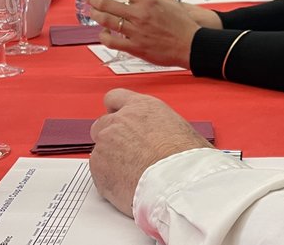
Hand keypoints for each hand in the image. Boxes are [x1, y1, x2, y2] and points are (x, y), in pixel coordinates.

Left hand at [83, 0, 199, 67]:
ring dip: (95, 15)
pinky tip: (103, 32)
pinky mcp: (135, 47)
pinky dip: (103, 36)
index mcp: (147, 0)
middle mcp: (139, 14)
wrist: (190, 45)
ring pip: (106, 21)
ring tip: (92, 12)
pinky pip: (112, 42)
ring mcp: (136, 32)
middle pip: (106, 3)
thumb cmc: (180, 22)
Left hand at [89, 89, 212, 214]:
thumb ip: (163, 128)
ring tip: (132, 174)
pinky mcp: (98, 168)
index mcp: (142, 107)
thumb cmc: (186, 159)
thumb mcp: (181, 129)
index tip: (119, 119)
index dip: (116, 110)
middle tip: (126, 153)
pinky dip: (109, 179)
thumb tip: (168, 139)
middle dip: (110, 137)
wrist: (177, 182)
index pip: (115, 97)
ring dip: (111, 161)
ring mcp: (105, 144)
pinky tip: (127, 186)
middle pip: (102, 124)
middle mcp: (119, 121)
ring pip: (100, 151)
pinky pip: (98, 173)